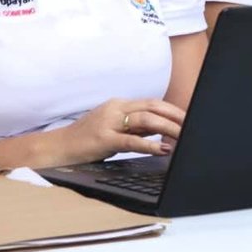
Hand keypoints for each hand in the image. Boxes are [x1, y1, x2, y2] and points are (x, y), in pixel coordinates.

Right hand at [44, 98, 185, 166]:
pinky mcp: (103, 138)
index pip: (152, 103)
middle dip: (176, 116)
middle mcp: (115, 108)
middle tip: (193, 125)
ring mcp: (108, 122)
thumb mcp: (114, 129)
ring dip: (168, 128)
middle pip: (153, 107)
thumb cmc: (86, 140)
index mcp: (119, 104)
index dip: (173, 109)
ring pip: (146, 120)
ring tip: (183, 136)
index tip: (189, 117)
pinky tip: (163, 148)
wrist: (57, 147)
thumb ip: (136, 128)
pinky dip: (150, 144)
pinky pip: (131, 140)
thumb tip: (161, 129)